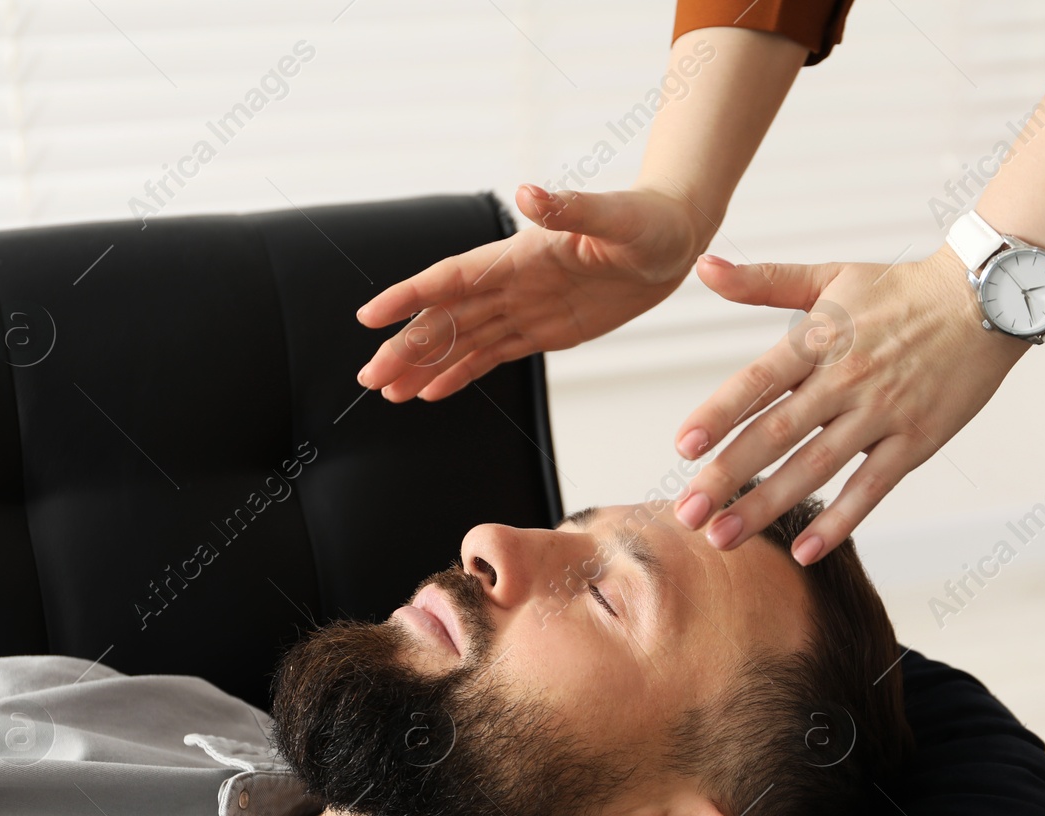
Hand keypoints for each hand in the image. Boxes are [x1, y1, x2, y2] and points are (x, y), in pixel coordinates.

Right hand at [355, 184, 711, 401]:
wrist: (674, 238)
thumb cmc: (648, 221)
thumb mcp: (616, 217)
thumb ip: (571, 208)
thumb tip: (529, 193)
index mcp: (519, 255)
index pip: (452, 278)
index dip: (410, 296)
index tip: (371, 316)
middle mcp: (511, 282)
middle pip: (446, 318)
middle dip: (406, 347)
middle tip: (370, 378)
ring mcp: (524, 307)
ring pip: (462, 341)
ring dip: (424, 365)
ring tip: (389, 392)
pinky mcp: (544, 330)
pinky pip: (493, 355)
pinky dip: (460, 373)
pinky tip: (431, 391)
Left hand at [671, 246, 1030, 564]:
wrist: (987, 299)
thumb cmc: (900, 291)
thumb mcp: (830, 277)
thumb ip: (762, 280)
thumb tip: (704, 265)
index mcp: (819, 339)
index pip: (758, 380)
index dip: (719, 413)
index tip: (683, 447)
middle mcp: (846, 378)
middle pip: (777, 432)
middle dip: (728, 476)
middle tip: (687, 513)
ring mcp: (882, 412)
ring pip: (816, 467)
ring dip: (767, 505)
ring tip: (723, 538)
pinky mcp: (916, 440)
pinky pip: (872, 487)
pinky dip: (838, 520)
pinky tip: (803, 550)